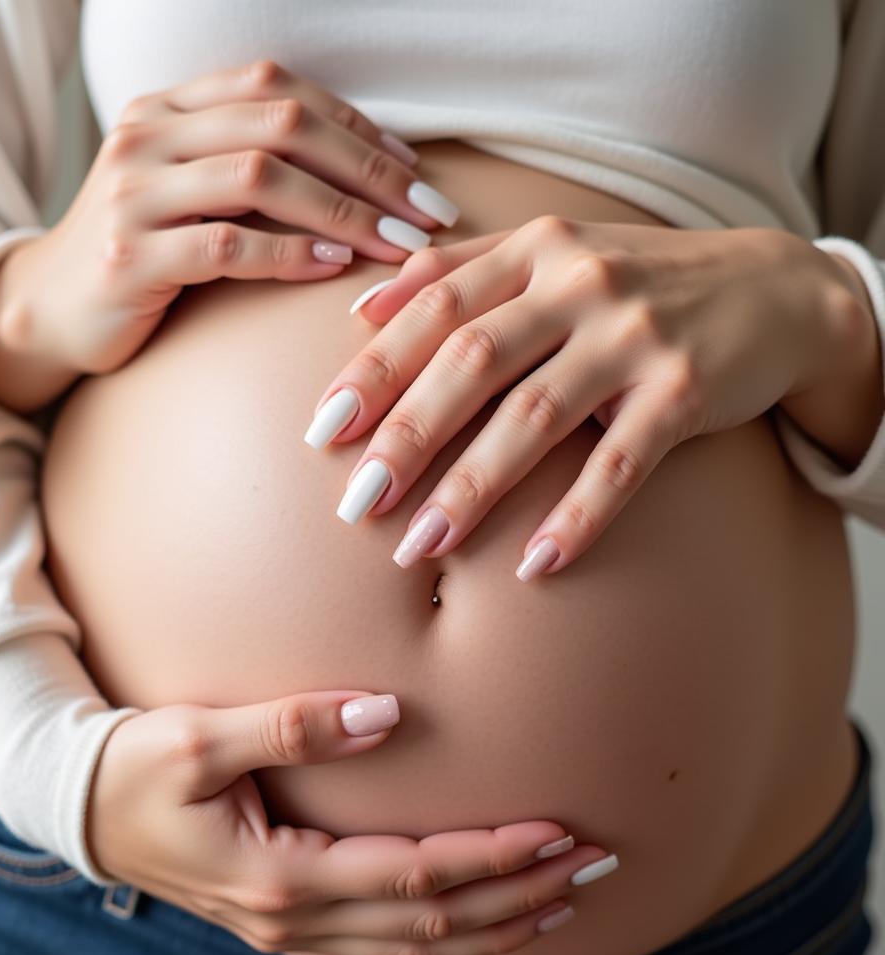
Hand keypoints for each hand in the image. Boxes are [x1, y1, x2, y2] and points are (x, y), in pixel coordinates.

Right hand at [0, 59, 457, 377]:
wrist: (51, 309)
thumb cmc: (144, 253)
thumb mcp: (193, 194)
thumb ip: (253, 170)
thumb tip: (364, 177)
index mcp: (169, 107)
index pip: (279, 89)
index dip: (357, 126)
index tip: (414, 174)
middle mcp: (148, 133)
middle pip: (281, 125)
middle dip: (368, 169)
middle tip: (426, 215)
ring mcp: (133, 192)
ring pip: (259, 177)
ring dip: (343, 212)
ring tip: (397, 245)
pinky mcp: (129, 256)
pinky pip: (226, 245)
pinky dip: (289, 255)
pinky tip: (334, 269)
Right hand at [88, 692, 614, 954]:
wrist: (80, 805)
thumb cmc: (134, 767)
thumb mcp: (201, 737)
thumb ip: (294, 726)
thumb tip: (385, 711)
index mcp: (279, 876)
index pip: (413, 875)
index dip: (491, 857)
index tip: (558, 831)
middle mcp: (294, 919)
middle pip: (433, 923)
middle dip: (519, 894)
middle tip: (594, 864)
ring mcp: (290, 931)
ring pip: (416, 950)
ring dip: (495, 925)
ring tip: (563, 900)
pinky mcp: (286, 921)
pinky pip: (383, 951)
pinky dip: (446, 942)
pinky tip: (483, 924)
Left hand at [304, 217, 862, 577]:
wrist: (773, 289)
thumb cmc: (635, 280)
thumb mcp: (549, 253)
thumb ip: (457, 271)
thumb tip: (361, 309)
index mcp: (535, 250)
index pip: (435, 308)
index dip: (373, 369)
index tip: (322, 430)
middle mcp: (581, 284)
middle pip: (473, 362)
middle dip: (405, 436)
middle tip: (355, 503)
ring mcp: (636, 337)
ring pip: (536, 417)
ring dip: (472, 488)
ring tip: (418, 547)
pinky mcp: (687, 391)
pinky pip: (621, 462)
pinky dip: (578, 515)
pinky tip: (534, 563)